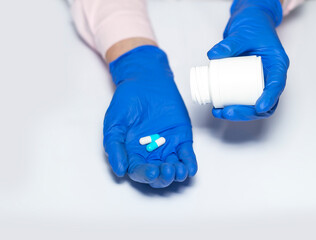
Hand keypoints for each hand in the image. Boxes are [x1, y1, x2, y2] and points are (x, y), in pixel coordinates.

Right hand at [103, 45, 197, 187]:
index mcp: (133, 153)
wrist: (145, 81)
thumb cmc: (126, 102)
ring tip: (178, 170)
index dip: (145, 175)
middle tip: (166, 171)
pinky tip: (190, 168)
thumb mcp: (114, 124)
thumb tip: (120, 171)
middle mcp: (151, 154)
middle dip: (163, 177)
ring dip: (177, 173)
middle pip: (158, 174)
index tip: (151, 172)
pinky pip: (187, 154)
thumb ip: (115, 147)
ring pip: (174, 167)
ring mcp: (167, 146)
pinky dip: (190, 163)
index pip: (139, 171)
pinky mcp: (181, 138)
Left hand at [208, 0, 288, 120]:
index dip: (269, 98)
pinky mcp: (247, 83)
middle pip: (266, 102)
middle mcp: (270, 76)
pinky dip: (232, 106)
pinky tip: (218, 109)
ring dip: (239, 113)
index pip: (277, 85)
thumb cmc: (254, 25)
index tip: (259, 107)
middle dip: (248, 112)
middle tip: (229, 112)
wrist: (249, 21)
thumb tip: (213, 55)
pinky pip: (243, 99)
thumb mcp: (242, 33)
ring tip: (220, 112)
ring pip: (254, 105)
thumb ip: (229, 43)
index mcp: (276, 64)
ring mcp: (258, 81)